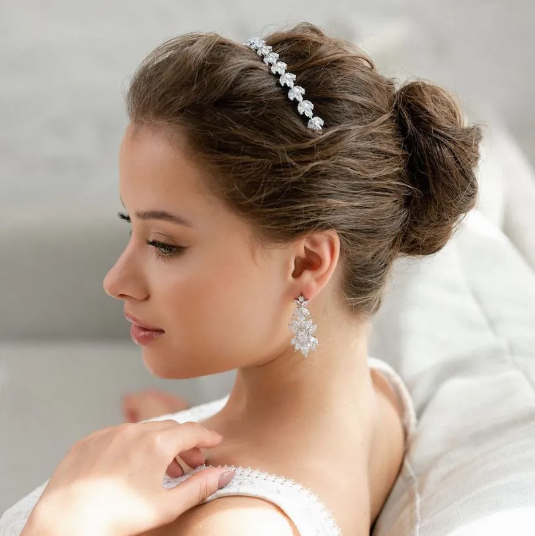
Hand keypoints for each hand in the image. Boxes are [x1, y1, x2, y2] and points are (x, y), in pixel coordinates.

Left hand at [22, 420, 234, 535]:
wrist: (65, 523)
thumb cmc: (117, 518)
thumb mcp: (166, 506)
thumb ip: (200, 486)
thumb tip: (226, 473)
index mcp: (156, 443)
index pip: (191, 431)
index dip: (207, 436)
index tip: (216, 441)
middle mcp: (133, 430)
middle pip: (169, 428)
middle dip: (185, 442)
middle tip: (193, 463)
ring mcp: (108, 433)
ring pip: (143, 430)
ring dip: (159, 444)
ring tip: (164, 468)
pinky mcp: (89, 440)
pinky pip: (118, 435)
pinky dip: (132, 445)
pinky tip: (131, 466)